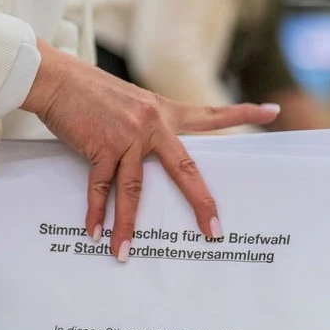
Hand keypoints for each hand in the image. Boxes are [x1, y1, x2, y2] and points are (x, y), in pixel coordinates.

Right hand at [21, 41, 278, 260]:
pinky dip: (96, 214)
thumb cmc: (91, 92)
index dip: (244, 113)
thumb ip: (148, 128)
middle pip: (185, 170)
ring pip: (135, 190)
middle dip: (200, 203)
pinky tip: (94, 233)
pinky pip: (101, 188)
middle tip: (214, 231)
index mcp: (165, 112)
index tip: (273, 111)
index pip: (211, 114)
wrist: (56, 77)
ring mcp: (127, 136)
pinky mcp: (100, 146)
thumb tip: (152, 158)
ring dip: (128, 226)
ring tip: (125, 252)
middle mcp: (153, 123)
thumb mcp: (132, 103)